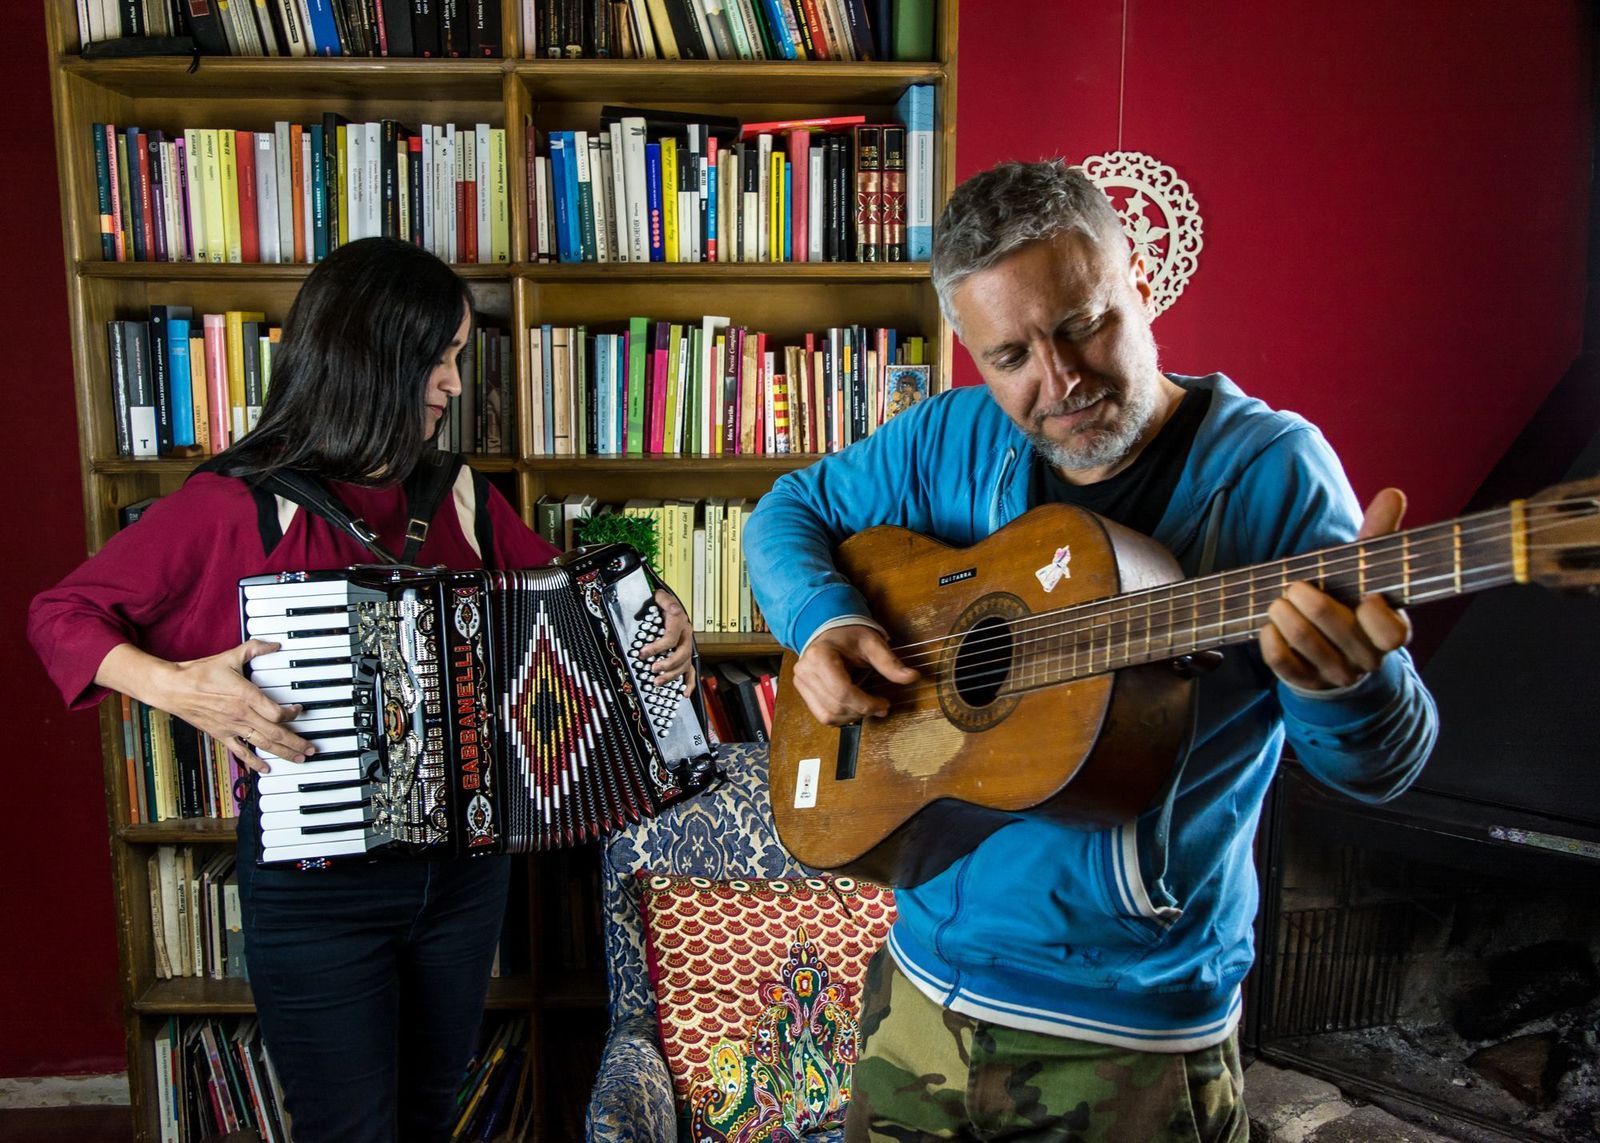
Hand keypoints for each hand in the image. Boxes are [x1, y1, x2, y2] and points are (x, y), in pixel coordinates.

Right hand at [97, 640, 313, 773]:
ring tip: (299, 759)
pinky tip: (266, 769)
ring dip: (283, 753)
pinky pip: (241, 752)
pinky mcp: (221, 734)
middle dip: (297, 742)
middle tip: (312, 749)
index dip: (293, 714)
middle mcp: (242, 715)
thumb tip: (274, 644)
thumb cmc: (200, 673)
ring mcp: (232, 727)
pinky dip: (254, 762)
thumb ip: (255, 648)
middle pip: (276, 734)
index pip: (278, 713)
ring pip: (263, 745)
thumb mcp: (230, 656)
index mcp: (247, 697)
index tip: (299, 710)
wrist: (173, 688)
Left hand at [639, 587, 696, 691]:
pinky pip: (691, 671)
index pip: (670, 638)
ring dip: (672, 675)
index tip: (642, 653)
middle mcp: (686, 637)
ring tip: (657, 681)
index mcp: (680, 623)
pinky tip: (684, 692)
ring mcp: (687, 647)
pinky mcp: (686, 656)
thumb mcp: (661, 597)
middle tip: (652, 669)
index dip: (656, 647)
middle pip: (681, 654)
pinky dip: (689, 683)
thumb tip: (673, 608)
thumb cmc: (663, 604)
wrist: (670, 606)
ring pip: (685, 665)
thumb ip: (665, 601)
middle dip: (667, 664)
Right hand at [792, 623, 919, 725]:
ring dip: (852, 717)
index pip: (843, 692)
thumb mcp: (872, 643)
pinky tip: (854, 708)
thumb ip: (890, 662)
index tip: (885, 704)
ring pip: (828, 716)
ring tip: (868, 707)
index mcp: (820, 656)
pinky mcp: (803, 691)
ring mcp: (801, 683)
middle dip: (862, 711)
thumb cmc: (850, 635)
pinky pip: (822, 715)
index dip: (867, 704)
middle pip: (836, 706)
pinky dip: (841, 717)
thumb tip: (912, 677)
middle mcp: (805, 671)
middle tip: (881, 707)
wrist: (829, 629)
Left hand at [1260, 488, 1413, 690]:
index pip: (1393, 633)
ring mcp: (1335, 673)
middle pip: (1340, 632)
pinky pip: (1283, 663)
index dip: (1378, 616)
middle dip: (1312, 604)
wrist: (1336, 658)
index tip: (1365, 595)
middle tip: (1295, 586)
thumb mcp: (1366, 572)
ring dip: (1286, 617)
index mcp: (1389, 630)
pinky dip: (1270, 640)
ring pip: (1308, 645)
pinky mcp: (1304, 681)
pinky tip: (1268, 625)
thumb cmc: (1352, 604)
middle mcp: (1365, 657)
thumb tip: (1393, 494)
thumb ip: (1378, 535)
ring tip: (1278, 600)